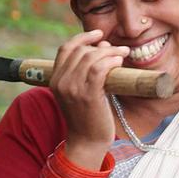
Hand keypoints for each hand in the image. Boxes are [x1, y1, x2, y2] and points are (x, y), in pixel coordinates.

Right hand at [47, 31, 123, 161]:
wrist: (87, 143)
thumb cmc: (88, 117)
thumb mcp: (82, 91)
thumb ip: (88, 69)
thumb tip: (103, 44)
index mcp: (55, 79)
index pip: (66, 49)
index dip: (82, 38)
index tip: (98, 34)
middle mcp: (61, 82)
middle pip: (80, 51)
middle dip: (101, 46)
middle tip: (119, 49)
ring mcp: (73, 89)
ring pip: (91, 58)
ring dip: (110, 52)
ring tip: (123, 55)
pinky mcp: (88, 95)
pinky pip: (99, 69)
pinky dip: (110, 61)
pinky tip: (119, 62)